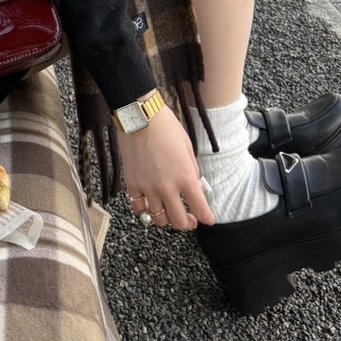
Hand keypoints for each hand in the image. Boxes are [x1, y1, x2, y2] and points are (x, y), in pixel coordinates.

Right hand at [122, 101, 214, 231]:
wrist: (140, 116)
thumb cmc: (167, 128)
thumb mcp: (188, 148)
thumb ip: (193, 172)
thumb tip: (197, 190)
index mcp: (185, 178)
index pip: (200, 210)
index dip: (207, 218)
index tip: (208, 219)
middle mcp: (167, 188)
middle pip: (179, 221)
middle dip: (187, 224)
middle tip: (190, 220)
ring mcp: (148, 188)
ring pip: (158, 219)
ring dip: (166, 219)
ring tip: (169, 211)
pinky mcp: (132, 184)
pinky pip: (138, 208)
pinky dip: (144, 211)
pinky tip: (149, 205)